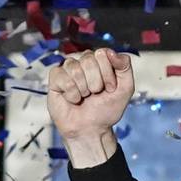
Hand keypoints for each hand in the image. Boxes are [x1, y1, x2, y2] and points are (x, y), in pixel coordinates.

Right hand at [46, 48, 135, 168]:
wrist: (91, 129)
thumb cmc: (106, 110)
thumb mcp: (125, 89)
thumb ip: (124, 67)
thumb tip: (110, 51)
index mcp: (101, 62)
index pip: (103, 54)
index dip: (108, 74)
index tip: (110, 89)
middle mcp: (84, 62)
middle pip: (88, 60)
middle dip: (96, 82)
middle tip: (95, 94)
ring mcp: (69, 69)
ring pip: (75, 68)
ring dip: (83, 89)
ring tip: (84, 97)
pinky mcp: (55, 78)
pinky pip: (61, 77)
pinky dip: (71, 93)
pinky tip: (73, 99)